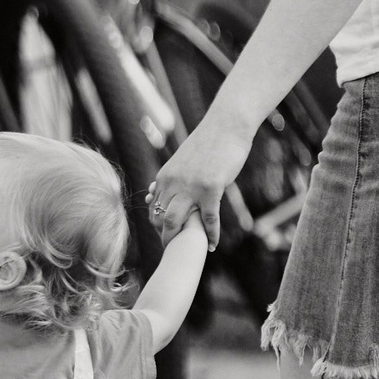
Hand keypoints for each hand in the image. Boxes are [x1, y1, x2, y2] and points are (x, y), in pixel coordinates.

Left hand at [150, 116, 250, 247]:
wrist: (225, 126)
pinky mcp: (211, 188)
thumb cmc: (207, 144)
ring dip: (181, 239)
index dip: (157, 225)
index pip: (153, 208)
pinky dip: (210, 235)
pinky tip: (212, 246)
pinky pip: (208, 219)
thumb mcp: (181, 162)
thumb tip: (153, 192)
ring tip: (189, 251)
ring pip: (177, 220)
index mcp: (164, 177)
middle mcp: (172, 183)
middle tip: (172, 249)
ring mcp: (191, 186)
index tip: (164, 236)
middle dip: (164, 237)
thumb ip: (169, 180)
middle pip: (160, 218)